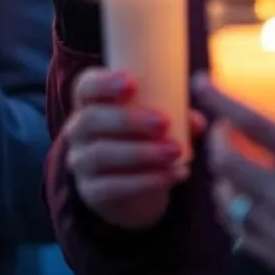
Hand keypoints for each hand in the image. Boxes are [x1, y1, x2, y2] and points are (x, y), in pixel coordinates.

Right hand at [65, 68, 205, 230]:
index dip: (105, 83)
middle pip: (92, 119)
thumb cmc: (141, 142)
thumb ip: (176, 117)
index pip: (85, 86)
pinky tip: (172, 176)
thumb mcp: (153, 125)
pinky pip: (113, 186)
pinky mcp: (91, 192)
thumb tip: (198, 121)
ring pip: (101, 154)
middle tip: (164, 122)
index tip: (133, 82)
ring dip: (141, 152)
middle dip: (129, 120)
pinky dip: (146, 181)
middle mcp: (77, 130)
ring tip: (175, 152)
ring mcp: (80, 162)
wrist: (129, 191)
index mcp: (88, 103)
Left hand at [194, 76, 274, 274]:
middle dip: (219, 140)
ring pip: (224, 195)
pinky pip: (236, 226)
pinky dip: (234, 207)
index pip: (251, 122)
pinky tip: (246, 196)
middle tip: (226, 132)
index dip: (220, 98)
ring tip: (236, 165)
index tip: (200, 83)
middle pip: (224, 161)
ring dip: (224, 176)